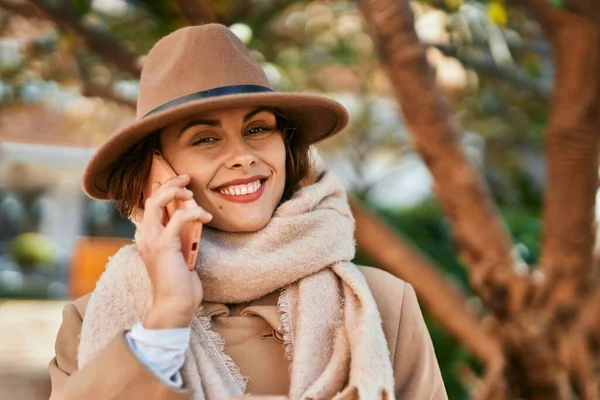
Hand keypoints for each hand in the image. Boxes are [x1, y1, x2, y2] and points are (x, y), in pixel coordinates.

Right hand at [136, 174, 212, 328]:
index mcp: (149, 238)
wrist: (175, 305)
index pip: (150, 206)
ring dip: (176, 192)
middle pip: (151, 198)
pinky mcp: (165, 245)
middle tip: (186, 178)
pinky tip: (206, 217)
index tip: (181, 182)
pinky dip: (194, 212)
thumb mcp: (181, 254)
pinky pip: (179, 218)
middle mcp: (146, 236)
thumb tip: (193, 218)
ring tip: (192, 194)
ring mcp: (152, 240)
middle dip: (169, 183)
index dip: (163, 189)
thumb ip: (182, 237)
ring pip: (157, 202)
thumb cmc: (181, 284)